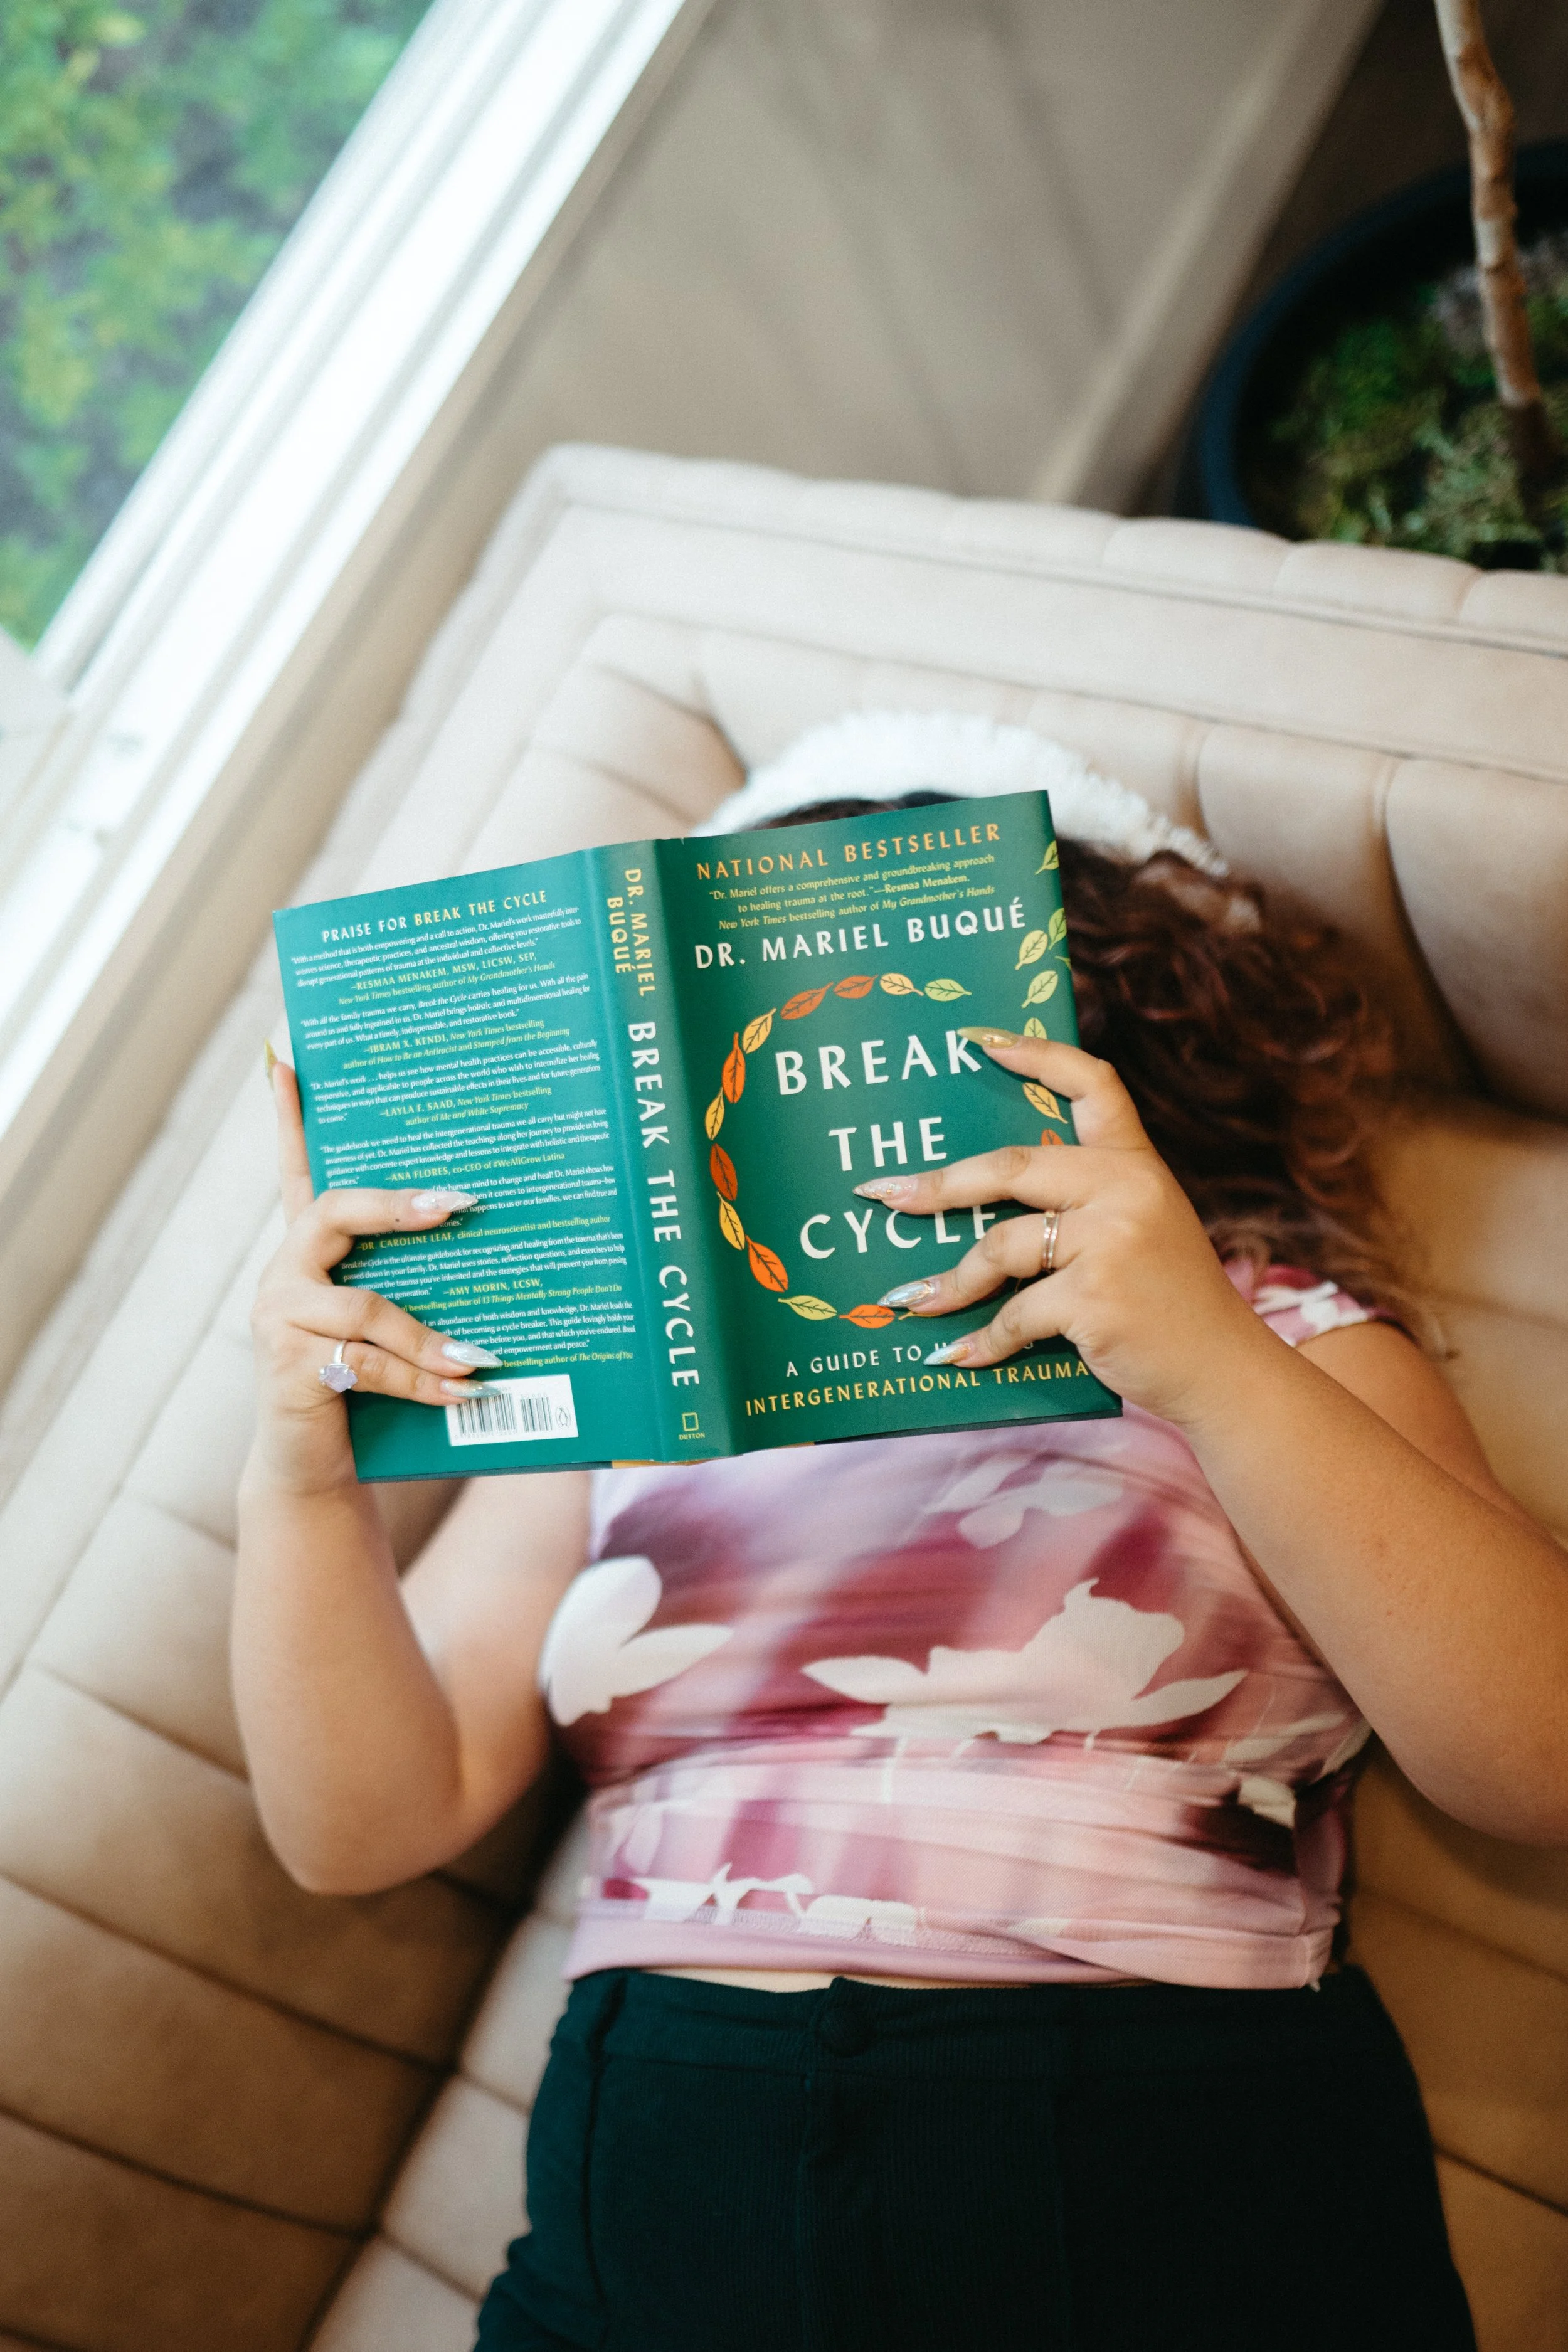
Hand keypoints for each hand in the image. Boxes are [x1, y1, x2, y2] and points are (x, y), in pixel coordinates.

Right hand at [249, 1052, 497, 1491]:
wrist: (315, 1466)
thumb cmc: (367, 1386)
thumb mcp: (390, 1326)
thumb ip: (418, 1285)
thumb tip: (491, 1241)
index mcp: (308, 1253)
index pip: (295, 1173)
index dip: (289, 1120)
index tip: (287, 1061)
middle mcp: (283, 1273)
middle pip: (333, 1211)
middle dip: (396, 1205)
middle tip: (459, 1203)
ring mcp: (279, 1316)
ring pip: (366, 1306)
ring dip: (428, 1336)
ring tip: (480, 1357)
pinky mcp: (287, 1365)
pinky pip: (366, 1362)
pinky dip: (420, 1379)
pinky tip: (460, 1392)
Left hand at [860, 1035, 1268, 1426]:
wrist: (1224, 1370)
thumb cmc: (1170, 1306)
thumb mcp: (1144, 1231)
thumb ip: (1086, 1207)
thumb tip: (985, 1210)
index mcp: (1137, 1166)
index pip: (1093, 1084)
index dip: (1035, 1054)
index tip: (976, 1040)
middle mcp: (1126, 1189)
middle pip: (1011, 1167)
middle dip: (939, 1185)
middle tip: (885, 1195)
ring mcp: (1112, 1241)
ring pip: (1001, 1247)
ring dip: (951, 1281)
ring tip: (913, 1302)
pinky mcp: (1096, 1296)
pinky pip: (1015, 1313)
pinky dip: (982, 1340)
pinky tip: (956, 1355)